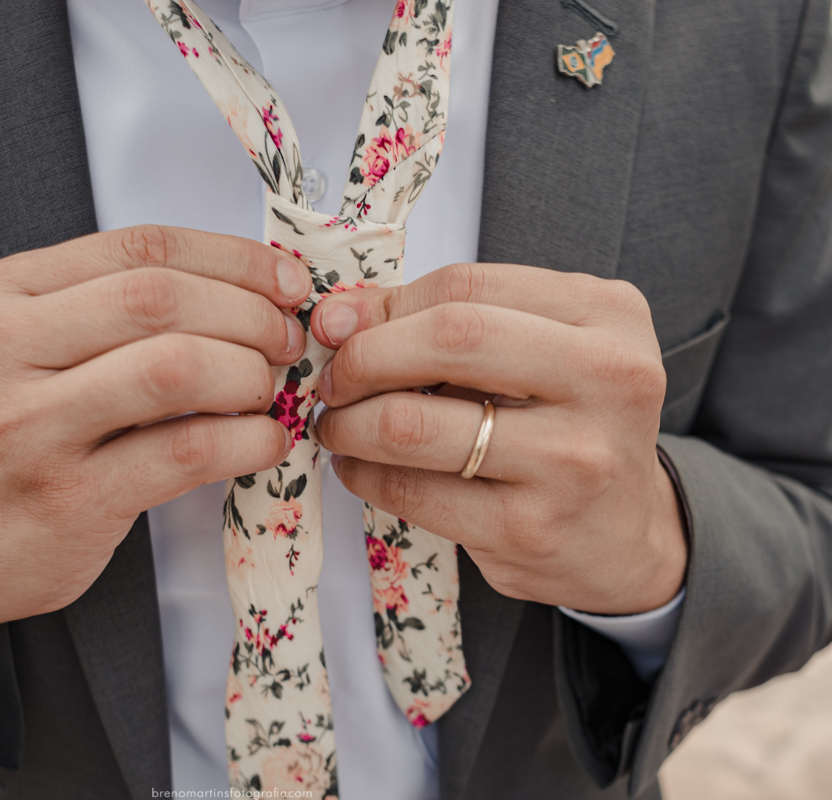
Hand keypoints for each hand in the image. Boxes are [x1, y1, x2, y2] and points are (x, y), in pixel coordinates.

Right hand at [0, 226, 311, 631]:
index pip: (139, 246)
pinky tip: (262, 441)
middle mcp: (1, 348)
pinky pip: (185, 449)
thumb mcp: (20, 347)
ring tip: (269, 392)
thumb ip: (107, 309)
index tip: (284, 282)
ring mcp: (30, 426)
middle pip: (159, 298)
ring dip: (249, 374)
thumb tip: (246, 288)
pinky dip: (246, 439)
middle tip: (285, 342)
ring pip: (176, 367)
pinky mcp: (68, 497)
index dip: (231, 257)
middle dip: (249, 313)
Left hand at [309, 262, 685, 614]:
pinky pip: (412, 490)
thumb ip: (447, 319)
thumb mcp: (535, 351)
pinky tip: (359, 467)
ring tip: (337, 425)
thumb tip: (337, 316)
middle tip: (333, 380)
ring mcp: (572, 460)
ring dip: (349, 423)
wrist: (624, 538)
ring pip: (414, 423)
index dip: (386, 306)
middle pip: (448, 339)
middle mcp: (607, 379)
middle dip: (363, 357)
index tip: (344, 328)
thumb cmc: (564, 427)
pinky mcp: (530, 529)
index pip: (467, 286)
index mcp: (610, 316)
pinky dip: (364, 474)